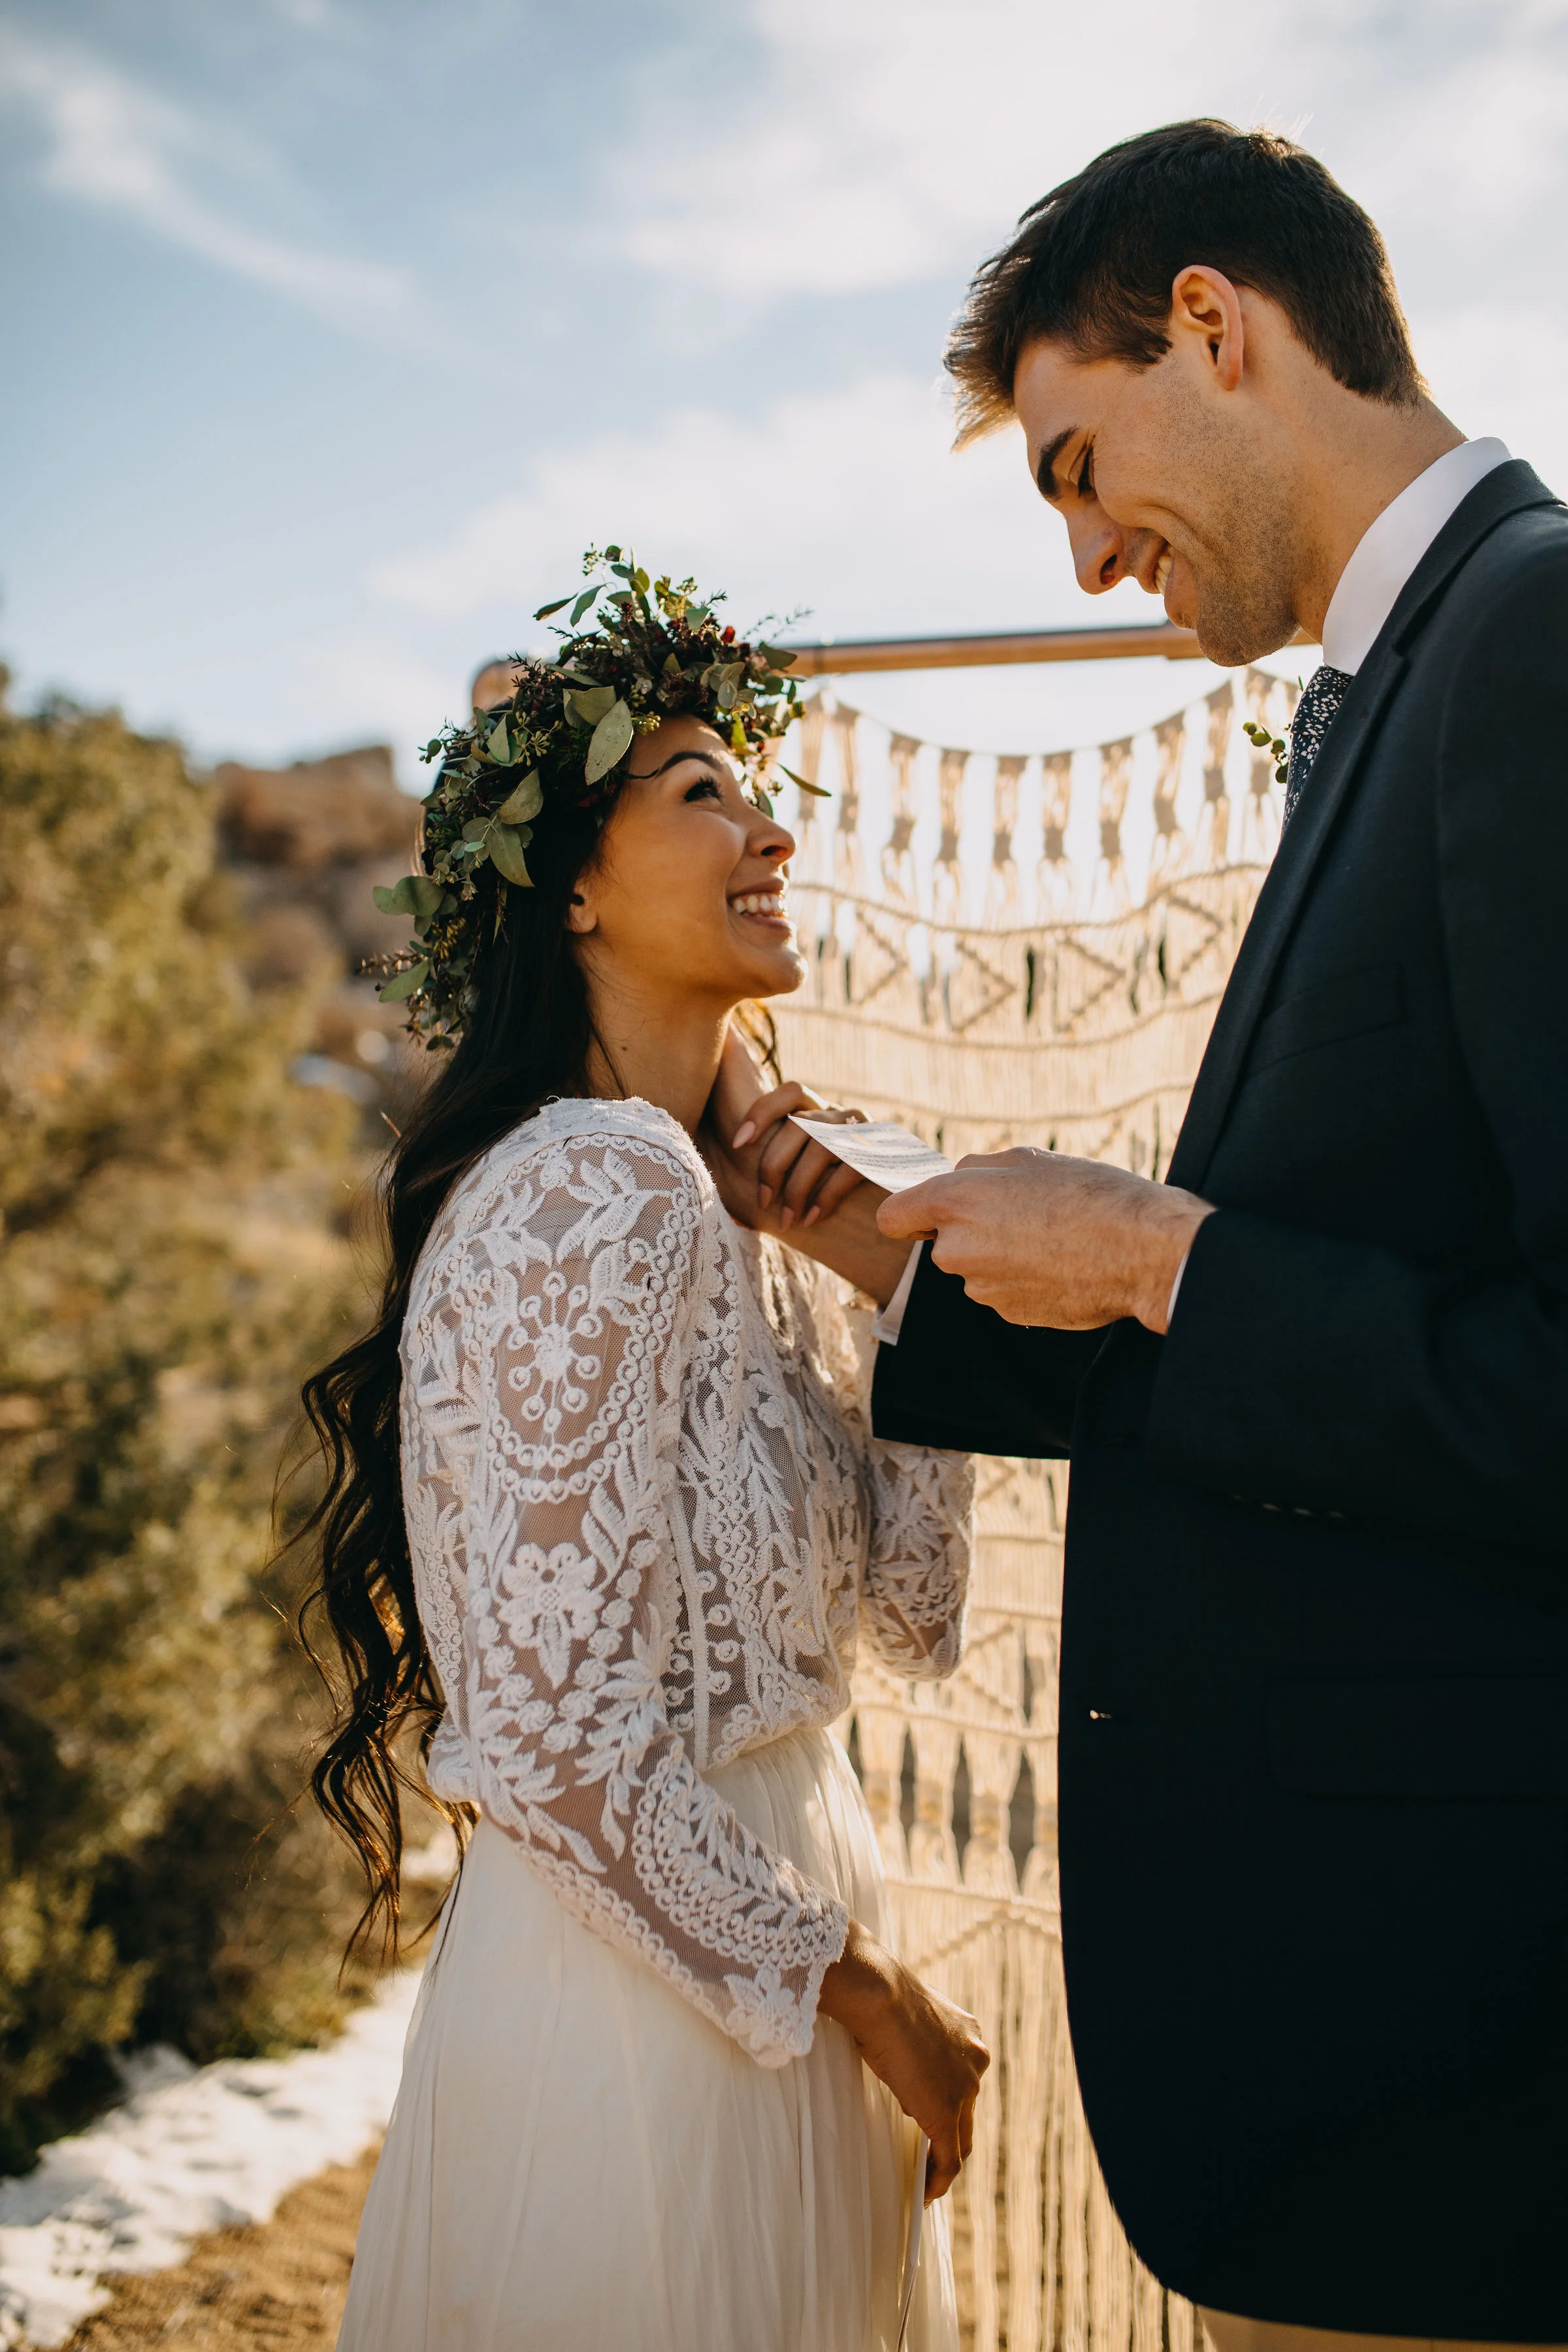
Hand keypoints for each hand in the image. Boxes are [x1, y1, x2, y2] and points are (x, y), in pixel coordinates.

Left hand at [700, 1027, 912, 1302]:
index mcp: (811, 1112)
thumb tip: (693, 1148)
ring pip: (823, 1147)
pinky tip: (811, 1219)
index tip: (738, 1143)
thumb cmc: (799, 1195)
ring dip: (799, 1187)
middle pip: (800, 1126)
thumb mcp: (764, 1167)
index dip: (763, 1112)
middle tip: (762, 1200)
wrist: (858, 1224)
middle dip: (775, 1166)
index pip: (791, 1091)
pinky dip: (826, 1196)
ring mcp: (861, 1136)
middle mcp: (837, 1116)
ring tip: (787, 1219)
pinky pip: (849, 1171)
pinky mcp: (877, 1160)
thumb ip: (734, 1153)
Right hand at [818, 1921, 989, 2202]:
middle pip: (967, 2111)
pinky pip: (950, 2158)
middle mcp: (976, 2060)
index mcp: (969, 2034)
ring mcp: (965, 2088)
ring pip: (961, 2136)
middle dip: (948, 2132)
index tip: (929, 2116)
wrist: (879, 1994)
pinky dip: (940, 2178)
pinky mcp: (947, 2114)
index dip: (949, 2103)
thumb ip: (914, 2044)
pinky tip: (926, 2193)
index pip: (963, 2080)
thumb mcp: (905, 2019)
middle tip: (927, 2154)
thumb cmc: (879, 1996)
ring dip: (942, 2157)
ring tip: (924, 2175)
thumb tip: (901, 2070)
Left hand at [877, 1146, 1212, 1333]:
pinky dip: (1023, 1279)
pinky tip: (1061, 1264)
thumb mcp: (1029, 1160)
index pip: (893, 1216)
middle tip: (1023, 1214)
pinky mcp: (1009, 1314)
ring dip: (1000, 1256)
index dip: (909, 1213)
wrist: (1143, 1251)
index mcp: (954, 1202)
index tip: (926, 1213)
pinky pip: (1004, 1291)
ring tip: (1051, 1238)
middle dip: (971, 1231)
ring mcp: (982, 1289)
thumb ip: (978, 1171)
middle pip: (943, 1242)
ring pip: (976, 1268)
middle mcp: (958, 1250)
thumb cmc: (1090, 1195)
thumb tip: (956, 1178)